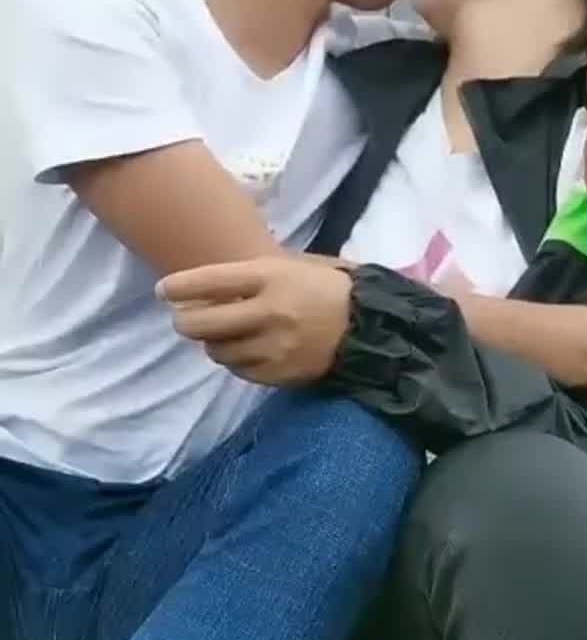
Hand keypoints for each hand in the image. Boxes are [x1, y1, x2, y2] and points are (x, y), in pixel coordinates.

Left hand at [157, 257, 351, 383]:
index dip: (180, 287)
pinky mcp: (280, 373)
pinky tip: (244, 350)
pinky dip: (235, 360)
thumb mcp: (295, 266)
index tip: (163, 290)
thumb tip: (209, 286)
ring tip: (219, 334)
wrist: (370, 327)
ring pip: (218, 351)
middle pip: (204, 323)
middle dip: (185, 321)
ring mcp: (274, 347)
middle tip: (182, 318)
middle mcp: (269, 312)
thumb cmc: (328, 288)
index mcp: (272, 277)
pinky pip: (240, 370)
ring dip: (211, 343)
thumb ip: (255, 274)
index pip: (211, 281)